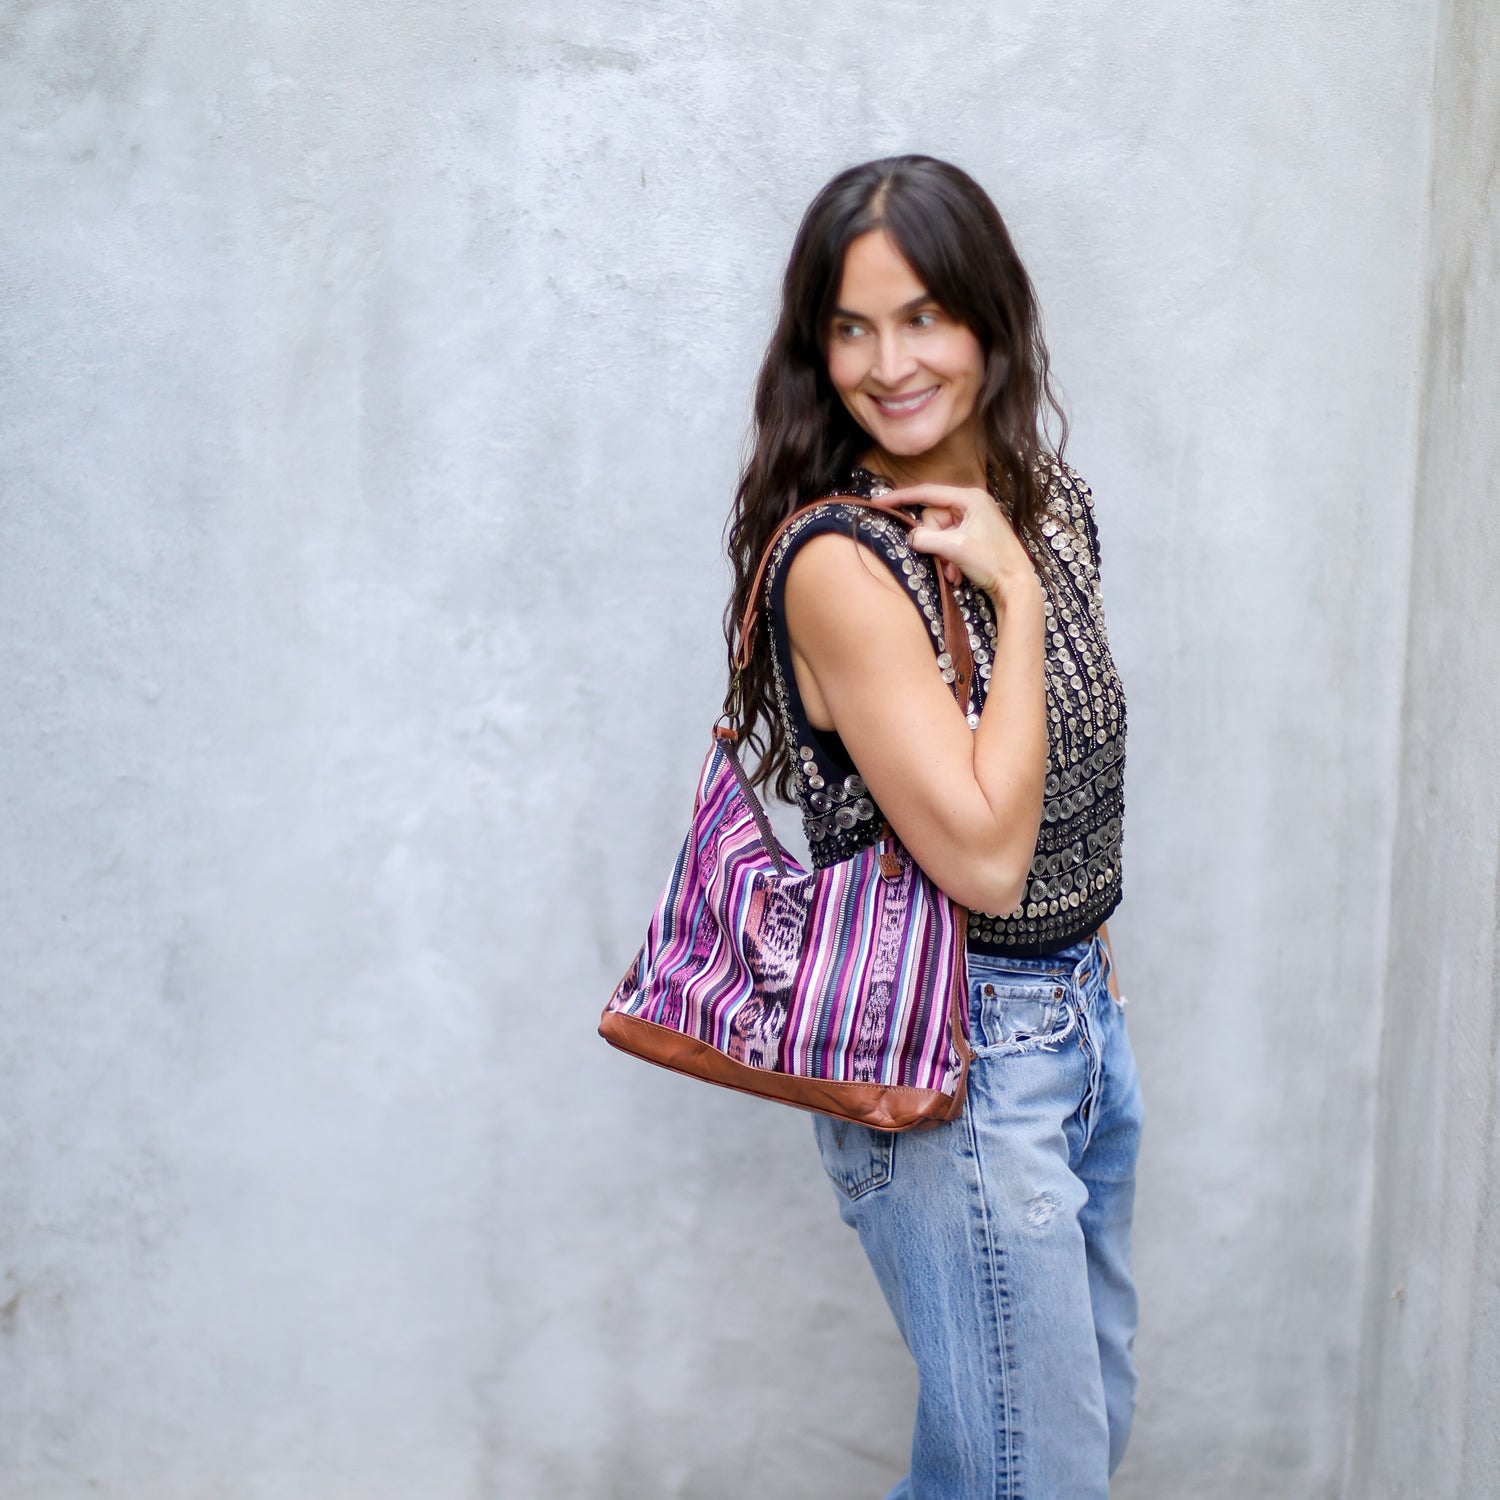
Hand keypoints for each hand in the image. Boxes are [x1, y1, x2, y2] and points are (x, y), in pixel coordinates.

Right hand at [882, 482, 1039, 603]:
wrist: (1016, 585)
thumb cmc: (993, 563)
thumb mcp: (955, 548)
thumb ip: (926, 538)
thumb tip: (912, 537)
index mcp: (970, 498)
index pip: (927, 493)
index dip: (901, 497)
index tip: (879, 501)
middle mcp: (972, 503)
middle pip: (932, 517)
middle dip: (933, 542)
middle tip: (945, 561)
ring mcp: (973, 519)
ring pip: (939, 533)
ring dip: (941, 555)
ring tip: (954, 571)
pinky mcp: (974, 534)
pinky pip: (949, 541)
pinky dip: (949, 558)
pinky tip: (958, 572)